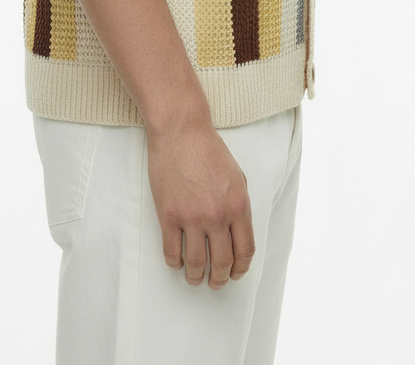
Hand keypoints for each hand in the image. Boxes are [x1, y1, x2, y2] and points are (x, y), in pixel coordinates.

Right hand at [146, 117, 254, 289]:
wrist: (181, 131)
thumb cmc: (208, 149)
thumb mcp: (237, 176)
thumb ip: (239, 205)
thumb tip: (237, 232)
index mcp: (239, 206)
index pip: (245, 251)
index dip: (240, 269)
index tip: (235, 274)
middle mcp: (218, 216)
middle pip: (222, 262)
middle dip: (219, 279)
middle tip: (215, 282)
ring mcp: (192, 217)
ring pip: (197, 263)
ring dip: (196, 277)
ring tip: (195, 278)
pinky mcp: (169, 216)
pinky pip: (172, 251)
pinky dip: (175, 262)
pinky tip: (177, 261)